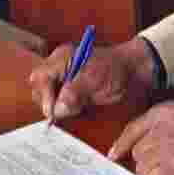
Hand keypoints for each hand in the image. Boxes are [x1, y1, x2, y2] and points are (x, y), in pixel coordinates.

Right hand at [29, 36, 155, 122]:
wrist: (134, 72)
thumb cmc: (117, 70)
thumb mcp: (96, 80)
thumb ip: (75, 92)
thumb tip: (58, 109)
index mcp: (62, 59)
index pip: (41, 78)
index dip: (44, 97)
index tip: (52, 114)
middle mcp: (58, 68)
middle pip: (40, 89)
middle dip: (49, 104)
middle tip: (64, 115)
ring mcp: (63, 79)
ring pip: (47, 99)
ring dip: (58, 109)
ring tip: (75, 112)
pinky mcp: (69, 91)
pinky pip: (59, 103)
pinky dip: (65, 111)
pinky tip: (77, 112)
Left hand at [107, 99, 173, 174]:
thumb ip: (166, 121)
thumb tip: (155, 137)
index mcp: (160, 113)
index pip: (131, 130)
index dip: (121, 145)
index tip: (114, 154)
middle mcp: (158, 131)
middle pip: (137, 152)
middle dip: (146, 159)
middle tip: (163, 161)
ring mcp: (165, 150)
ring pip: (143, 168)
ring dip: (153, 171)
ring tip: (171, 169)